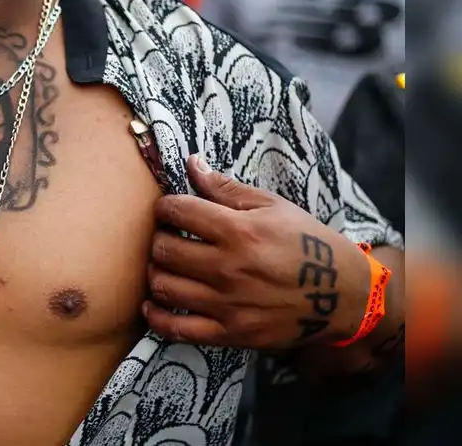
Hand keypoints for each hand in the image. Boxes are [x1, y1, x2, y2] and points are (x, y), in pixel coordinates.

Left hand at [142, 155, 370, 349]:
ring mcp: (227, 304)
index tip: (169, 210)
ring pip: (163, 286)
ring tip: (166, 265)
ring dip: (156, 272)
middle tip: (168, 238)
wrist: (342, 295)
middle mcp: (228, 268)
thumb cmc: (306, 243)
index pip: (177, 211)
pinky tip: (154, 303)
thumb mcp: (272, 206)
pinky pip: (177, 328)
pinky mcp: (230, 333)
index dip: (165, 207)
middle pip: (163, 249)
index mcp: (238, 231)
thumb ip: (226, 188)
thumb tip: (191, 164)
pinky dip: (156, 316)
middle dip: (159, 238)